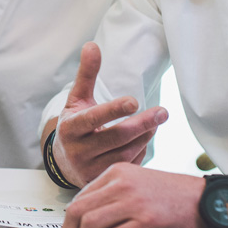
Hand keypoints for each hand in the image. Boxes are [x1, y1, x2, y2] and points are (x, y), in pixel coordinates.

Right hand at [52, 42, 167, 186]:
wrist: (64, 161)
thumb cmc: (76, 124)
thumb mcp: (77, 99)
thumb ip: (86, 74)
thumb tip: (92, 45)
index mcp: (70, 128)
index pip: (94, 118)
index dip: (114, 110)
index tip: (135, 101)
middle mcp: (77, 151)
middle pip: (116, 137)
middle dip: (142, 123)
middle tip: (163, 112)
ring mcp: (89, 169)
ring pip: (125, 154)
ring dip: (145, 137)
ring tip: (156, 121)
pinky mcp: (102, 182)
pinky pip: (128, 168)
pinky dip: (141, 152)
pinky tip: (146, 138)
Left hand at [58, 163, 206, 227]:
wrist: (209, 203)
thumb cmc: (177, 200)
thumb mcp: (138, 187)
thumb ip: (113, 199)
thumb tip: (88, 226)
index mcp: (117, 173)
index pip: (79, 199)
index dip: (67, 225)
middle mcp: (121, 183)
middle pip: (78, 212)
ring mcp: (133, 201)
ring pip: (90, 226)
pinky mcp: (145, 222)